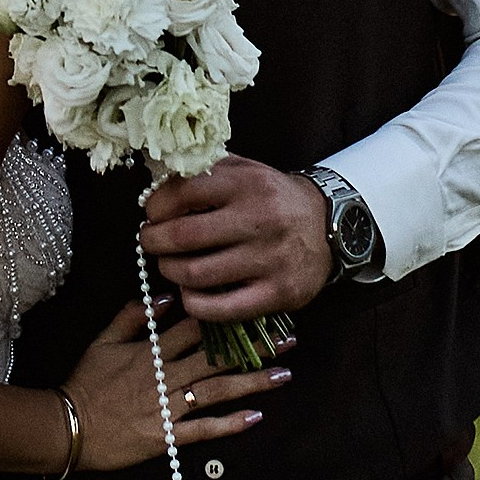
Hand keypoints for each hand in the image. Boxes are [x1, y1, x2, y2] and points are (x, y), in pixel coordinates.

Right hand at [61, 300, 289, 473]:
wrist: (67, 426)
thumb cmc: (85, 383)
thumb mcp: (102, 341)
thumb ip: (133, 317)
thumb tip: (166, 297)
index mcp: (151, 350)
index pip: (196, 328)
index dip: (228, 318)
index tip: (256, 309)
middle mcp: (165, 376)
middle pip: (216, 357)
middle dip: (253, 348)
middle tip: (287, 340)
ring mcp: (168, 406)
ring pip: (217, 390)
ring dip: (252, 382)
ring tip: (283, 374)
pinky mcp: (167, 435)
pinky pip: (203, 429)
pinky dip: (229, 423)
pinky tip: (255, 416)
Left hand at [139, 157, 333, 319]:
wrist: (329, 226)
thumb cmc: (274, 199)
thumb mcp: (245, 171)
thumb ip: (204, 171)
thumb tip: (156, 183)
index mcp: (249, 184)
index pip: (184, 192)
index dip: (156, 205)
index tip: (151, 213)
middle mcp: (261, 221)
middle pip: (184, 236)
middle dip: (154, 240)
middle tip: (150, 240)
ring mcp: (270, 260)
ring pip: (195, 274)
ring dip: (170, 270)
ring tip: (170, 264)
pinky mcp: (277, 294)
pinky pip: (219, 308)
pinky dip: (193, 302)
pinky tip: (190, 291)